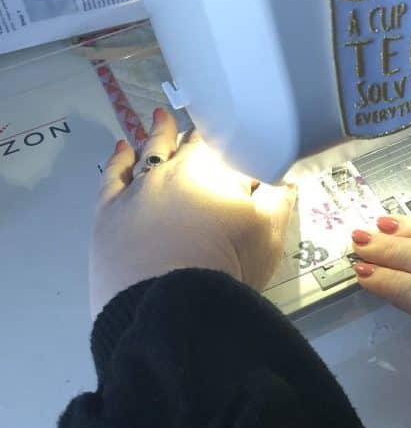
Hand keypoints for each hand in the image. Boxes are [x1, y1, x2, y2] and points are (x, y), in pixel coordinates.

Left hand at [90, 109, 294, 317]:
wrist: (170, 306)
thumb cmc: (226, 266)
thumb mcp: (268, 234)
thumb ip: (278, 201)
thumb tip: (284, 178)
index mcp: (210, 169)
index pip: (219, 143)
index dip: (227, 138)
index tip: (231, 135)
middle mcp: (170, 170)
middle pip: (183, 146)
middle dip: (192, 135)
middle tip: (195, 123)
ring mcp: (135, 190)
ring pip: (147, 154)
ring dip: (156, 137)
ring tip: (160, 121)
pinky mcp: (108, 214)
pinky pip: (112, 178)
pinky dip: (118, 161)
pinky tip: (123, 151)